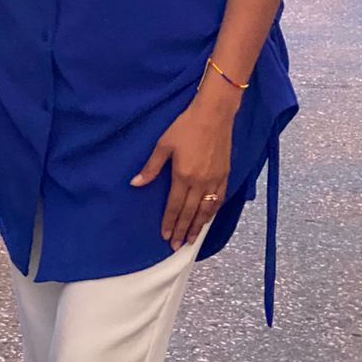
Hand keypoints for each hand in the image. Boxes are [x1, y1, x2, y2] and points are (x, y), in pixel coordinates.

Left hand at [130, 91, 235, 249]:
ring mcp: (214, 181)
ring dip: (198, 227)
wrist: (214, 115)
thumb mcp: (163, 144)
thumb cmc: (185, 127)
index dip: (169, 222)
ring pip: (206, 211)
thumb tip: (135, 184)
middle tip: (177, 246)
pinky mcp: (225, 176)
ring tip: (191, 240)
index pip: (175, 206)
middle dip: (183, 231)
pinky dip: (212, 213)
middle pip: (190, 213)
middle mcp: (200, 183)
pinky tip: (207, 219)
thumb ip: (151, 167)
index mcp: (183, 176)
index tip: (165, 236)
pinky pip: (219, 201)